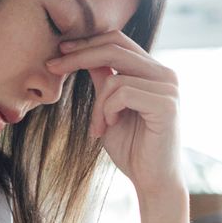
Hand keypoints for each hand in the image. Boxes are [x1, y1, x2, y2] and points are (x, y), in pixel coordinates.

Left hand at [45, 30, 185, 198]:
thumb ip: (103, 81)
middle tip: (53, 67)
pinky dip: (108, 111)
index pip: (118, 41)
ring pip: (116, 76)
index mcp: (153, 72)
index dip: (87, 42)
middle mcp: (165, 74)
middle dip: (79, 55)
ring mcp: (169, 88)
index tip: (59, 51)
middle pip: (115, 47)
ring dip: (98, 105)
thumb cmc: (131, 148)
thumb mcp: (108, 109)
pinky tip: (110, 127)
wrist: (152, 181)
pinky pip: (123, 93)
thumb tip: (82, 53)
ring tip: (99, 127)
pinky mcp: (167, 104)